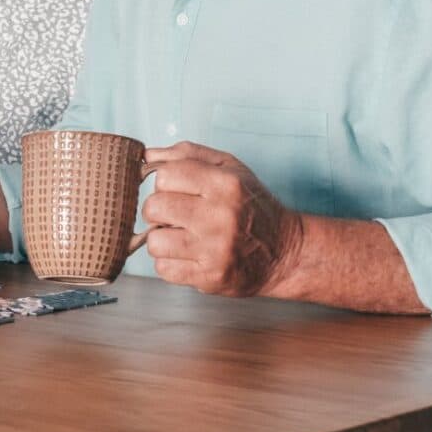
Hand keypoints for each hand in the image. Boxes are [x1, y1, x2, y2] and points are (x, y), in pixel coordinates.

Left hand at [141, 141, 303, 296]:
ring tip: (178, 236)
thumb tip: (146, 156)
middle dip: (156, 211)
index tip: (172, 189)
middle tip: (171, 215)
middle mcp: (221, 215)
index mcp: (225, 183)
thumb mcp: (229, 167)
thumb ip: (187, 154)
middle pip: (154, 207)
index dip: (163, 182)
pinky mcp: (211, 277)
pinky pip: (164, 269)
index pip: (165, 175)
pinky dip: (170, 263)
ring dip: (161, 240)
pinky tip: (187, 255)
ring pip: (154, 241)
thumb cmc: (251, 205)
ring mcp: (215, 249)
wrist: (286, 253)